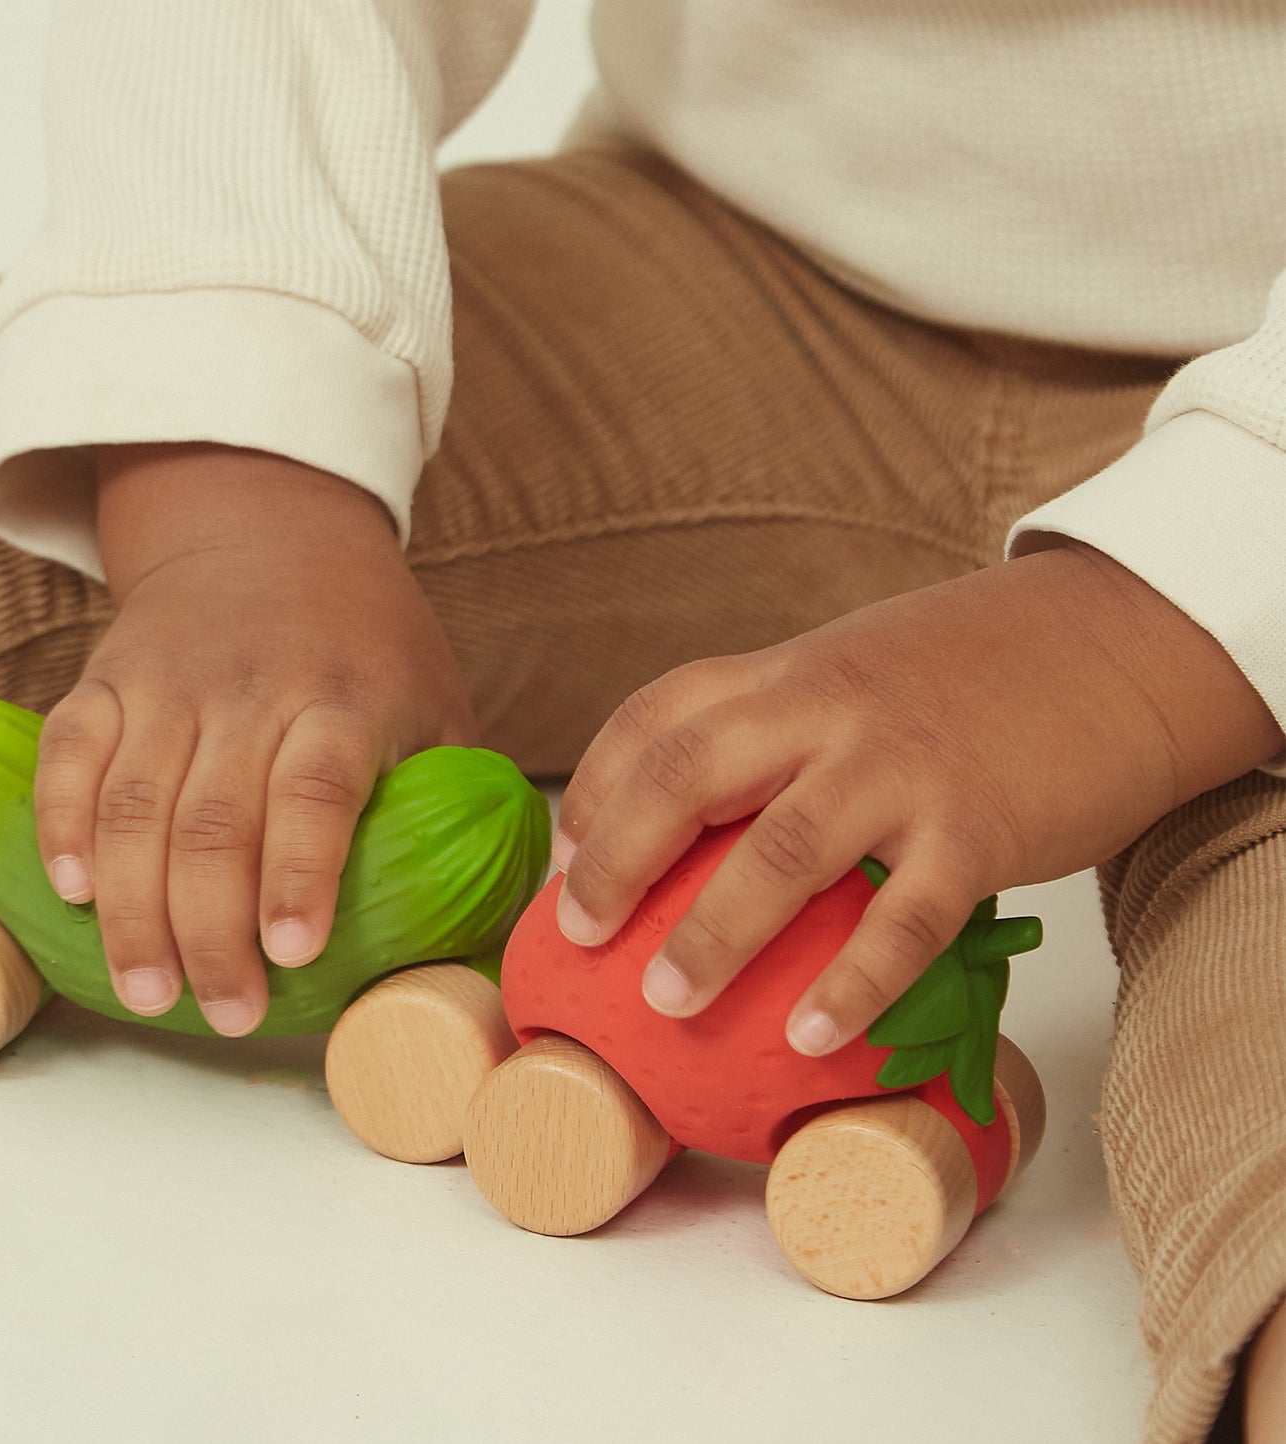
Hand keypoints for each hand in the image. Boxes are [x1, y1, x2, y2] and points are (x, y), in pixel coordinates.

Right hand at [33, 443, 476, 1034]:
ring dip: (133, 908)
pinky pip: (71, 755)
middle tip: (227, 1013)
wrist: (270, 529)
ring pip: (135, 804)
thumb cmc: (367, 646)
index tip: (292, 953)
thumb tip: (503, 919)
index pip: (316, 792)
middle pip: (216, 821)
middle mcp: (251, 688)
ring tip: (147, 991)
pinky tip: (73, 892)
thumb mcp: (434, 703)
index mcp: (343, 698)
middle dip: (213, 932)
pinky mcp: (108, 678)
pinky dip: (62, 824)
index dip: (300, 876)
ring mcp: (169, 682)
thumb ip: (453, 801)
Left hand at [551, 541, 1283, 1058]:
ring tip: (667, 1001)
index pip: (658, 715)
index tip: (563, 857)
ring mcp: (900, 765)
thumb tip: (698, 826)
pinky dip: (853, 980)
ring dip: (714, 931)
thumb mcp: (851, 668)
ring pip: (782, 849)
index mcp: (788, 671)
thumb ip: (779, 728)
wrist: (1112, 641)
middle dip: (619, 857)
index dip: (597, 788)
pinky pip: (904, 916)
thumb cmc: (969, 673)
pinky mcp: (980, 826)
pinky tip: (811, 1034)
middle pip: (690, 772)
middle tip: (578, 934)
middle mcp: (828, 708)